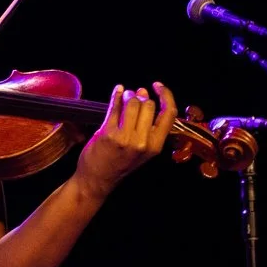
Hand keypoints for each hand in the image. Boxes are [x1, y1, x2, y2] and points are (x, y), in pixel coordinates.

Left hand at [74, 82, 178, 198]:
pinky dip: (117, 95)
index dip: (166, 95)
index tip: (158, 86)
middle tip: (134, 95)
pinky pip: (115, 107)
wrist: (97, 180)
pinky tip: (118, 91)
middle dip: (141, 96)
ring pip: (133, 103)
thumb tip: (146, 95)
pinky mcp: (108, 133)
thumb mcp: (143, 150)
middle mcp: (142, 142)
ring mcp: (125, 138)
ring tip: (125, 96)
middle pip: (149, 105)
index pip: (169, 114)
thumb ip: (148, 127)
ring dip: (129, 95)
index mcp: (155, 146)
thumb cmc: (120, 164)